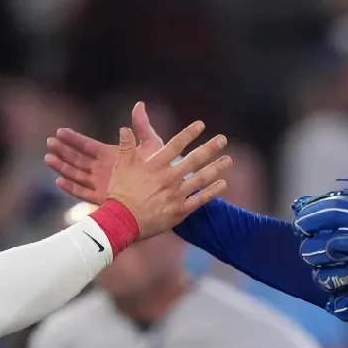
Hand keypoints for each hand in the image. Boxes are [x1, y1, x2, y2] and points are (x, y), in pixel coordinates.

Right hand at [46, 101, 165, 204]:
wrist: (164, 190)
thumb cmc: (159, 167)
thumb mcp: (151, 144)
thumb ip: (142, 126)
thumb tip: (139, 104)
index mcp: (110, 155)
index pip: (87, 145)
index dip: (73, 139)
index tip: (60, 131)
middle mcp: (102, 169)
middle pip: (77, 158)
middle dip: (63, 151)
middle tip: (49, 142)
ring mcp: (100, 183)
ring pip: (76, 174)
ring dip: (62, 166)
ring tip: (48, 158)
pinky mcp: (102, 197)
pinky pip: (83, 192)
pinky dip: (71, 187)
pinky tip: (59, 181)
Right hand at [106, 120, 231, 239]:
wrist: (121, 221)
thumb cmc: (120, 193)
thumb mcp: (120, 167)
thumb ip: (125, 147)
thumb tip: (124, 128)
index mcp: (155, 166)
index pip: (175, 145)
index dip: (189, 133)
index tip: (201, 125)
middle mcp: (169, 178)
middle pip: (194, 159)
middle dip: (210, 148)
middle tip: (223, 139)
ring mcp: (176, 195)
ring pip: (201, 179)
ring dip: (216, 168)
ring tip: (228, 160)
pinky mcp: (179, 210)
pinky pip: (199, 200)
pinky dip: (212, 192)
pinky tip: (223, 184)